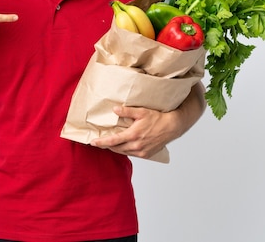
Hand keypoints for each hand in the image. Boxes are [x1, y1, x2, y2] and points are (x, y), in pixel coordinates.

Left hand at [90, 82, 205, 158]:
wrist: (172, 127)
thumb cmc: (157, 118)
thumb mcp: (141, 112)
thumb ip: (127, 111)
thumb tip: (114, 110)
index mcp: (133, 135)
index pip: (113, 141)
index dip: (101, 142)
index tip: (92, 143)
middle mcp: (136, 145)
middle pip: (116, 148)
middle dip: (106, 146)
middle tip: (98, 142)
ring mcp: (141, 151)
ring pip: (123, 152)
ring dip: (115, 148)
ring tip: (108, 144)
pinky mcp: (146, 154)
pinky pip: (131, 154)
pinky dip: (125, 150)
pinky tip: (123, 146)